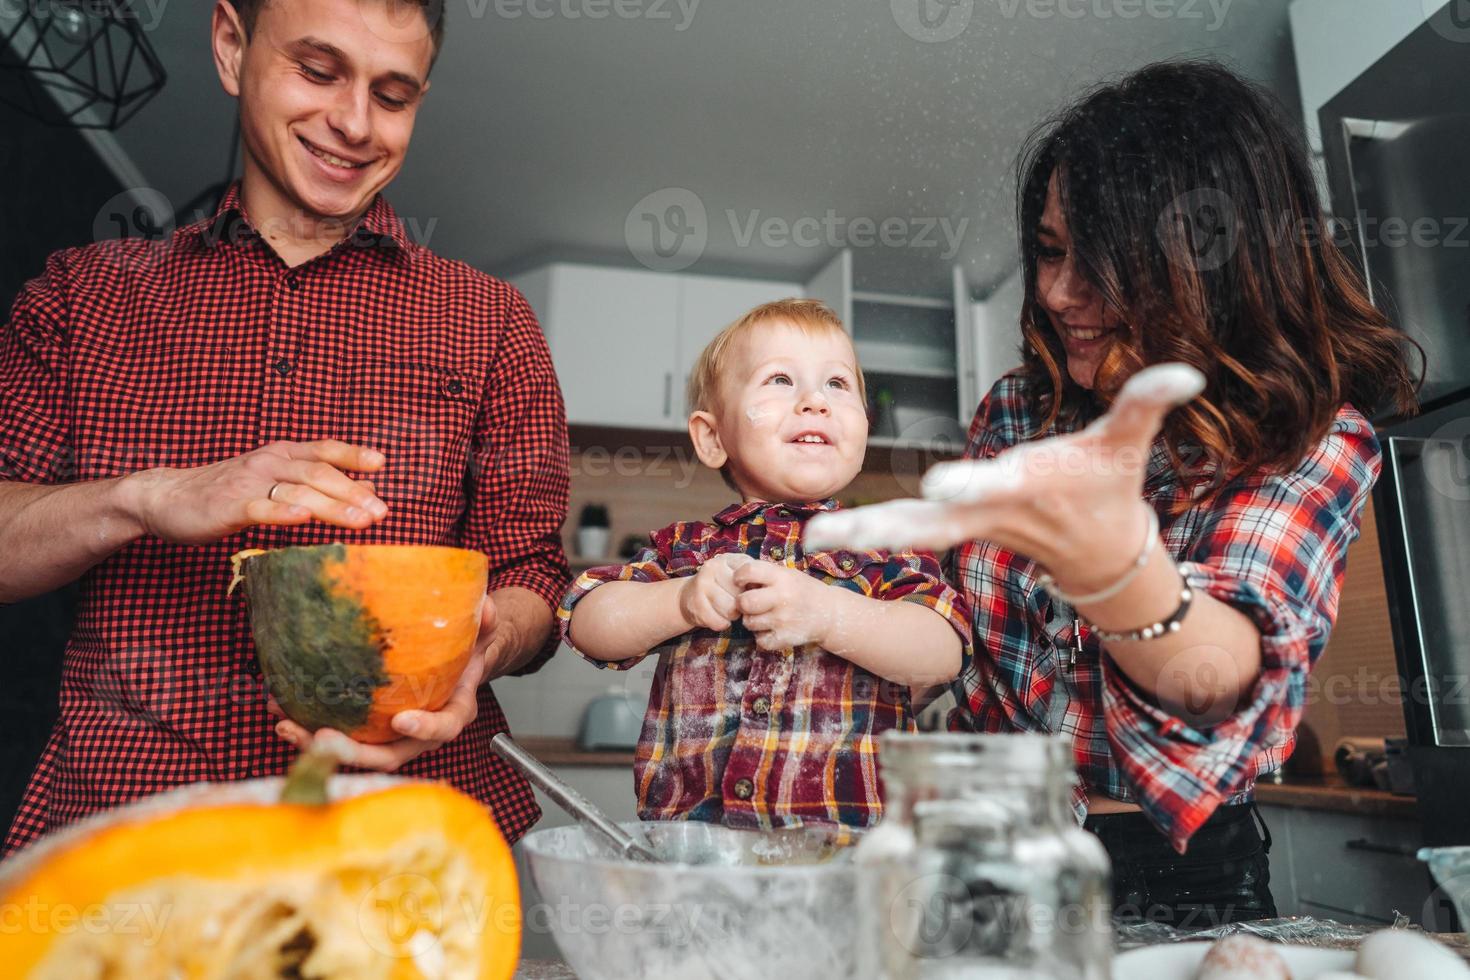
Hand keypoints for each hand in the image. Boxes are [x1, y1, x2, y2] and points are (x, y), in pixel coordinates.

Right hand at [123, 439, 388, 545]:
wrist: (166, 496)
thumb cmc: (231, 490)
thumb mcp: (277, 480)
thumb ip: (320, 482)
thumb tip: (370, 486)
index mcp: (283, 453)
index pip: (326, 449)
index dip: (355, 454)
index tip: (383, 463)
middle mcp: (270, 462)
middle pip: (320, 473)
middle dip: (354, 492)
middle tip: (382, 512)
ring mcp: (249, 483)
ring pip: (298, 490)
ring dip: (333, 506)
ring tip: (362, 521)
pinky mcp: (229, 506)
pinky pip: (260, 508)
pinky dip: (283, 512)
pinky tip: (304, 519)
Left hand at [271, 595, 497, 771]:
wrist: (457, 662)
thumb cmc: (468, 649)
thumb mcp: (482, 632)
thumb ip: (485, 622)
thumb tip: (486, 608)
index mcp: (453, 710)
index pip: (444, 727)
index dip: (425, 729)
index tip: (401, 721)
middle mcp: (421, 731)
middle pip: (389, 754)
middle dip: (354, 751)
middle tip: (323, 738)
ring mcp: (391, 735)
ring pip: (358, 751)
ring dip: (320, 743)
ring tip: (287, 725)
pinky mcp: (368, 728)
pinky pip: (340, 734)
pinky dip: (309, 727)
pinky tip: (281, 710)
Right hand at [678, 553, 752, 630]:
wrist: (689, 595)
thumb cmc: (722, 586)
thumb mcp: (736, 574)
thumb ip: (752, 577)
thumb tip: (766, 591)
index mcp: (728, 559)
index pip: (749, 574)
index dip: (753, 588)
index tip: (748, 591)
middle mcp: (713, 567)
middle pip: (741, 595)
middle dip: (743, 604)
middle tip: (737, 603)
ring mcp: (702, 585)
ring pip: (731, 610)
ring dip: (733, 616)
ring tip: (729, 610)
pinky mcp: (695, 604)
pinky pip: (719, 622)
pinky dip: (722, 624)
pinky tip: (719, 617)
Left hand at [733, 560, 836, 651]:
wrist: (829, 613)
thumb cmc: (802, 591)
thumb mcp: (787, 575)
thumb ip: (763, 575)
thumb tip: (732, 576)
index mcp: (781, 577)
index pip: (749, 571)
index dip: (739, 576)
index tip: (740, 581)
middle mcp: (782, 597)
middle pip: (744, 602)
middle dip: (742, 603)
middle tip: (747, 603)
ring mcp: (784, 620)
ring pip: (749, 623)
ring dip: (751, 620)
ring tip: (763, 616)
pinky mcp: (786, 638)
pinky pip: (760, 640)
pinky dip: (762, 637)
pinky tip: (771, 629)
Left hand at [805, 364, 1204, 593]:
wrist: (1101, 555)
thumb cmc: (1109, 490)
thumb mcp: (1129, 443)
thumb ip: (1148, 403)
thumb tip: (1187, 372)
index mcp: (1027, 487)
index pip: (997, 484)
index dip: (972, 482)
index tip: (939, 485)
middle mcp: (989, 512)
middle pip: (932, 522)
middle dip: (890, 527)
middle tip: (843, 534)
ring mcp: (967, 526)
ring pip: (908, 533)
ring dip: (862, 535)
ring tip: (811, 540)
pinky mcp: (953, 529)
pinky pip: (903, 533)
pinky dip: (865, 534)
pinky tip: (820, 537)